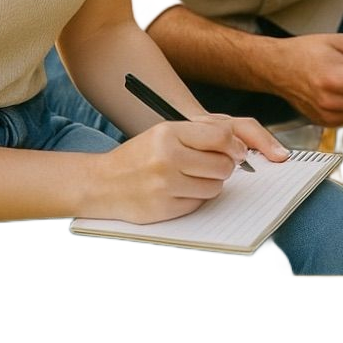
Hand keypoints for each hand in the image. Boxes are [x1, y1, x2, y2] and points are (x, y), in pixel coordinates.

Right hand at [94, 115, 289, 223]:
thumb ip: (200, 135)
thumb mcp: (164, 134)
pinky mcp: (163, 208)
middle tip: (215, 166)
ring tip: (194, 178)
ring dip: (211, 184)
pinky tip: (181, 191)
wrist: (101, 184)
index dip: (235, 146)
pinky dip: (196, 198)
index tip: (238, 151)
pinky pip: (199, 204)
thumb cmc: (140, 156)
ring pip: (215, 187)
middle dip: (225, 166)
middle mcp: (166, 158)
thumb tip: (240, 146)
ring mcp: (164, 186)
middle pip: (222, 165)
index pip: (220, 137)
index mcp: (168, 134)